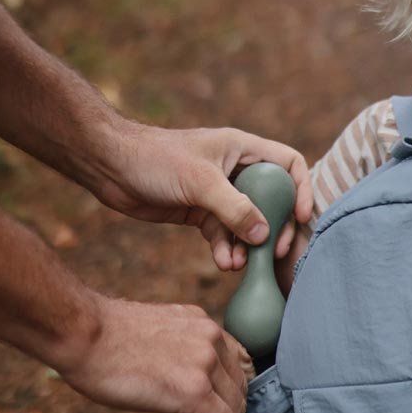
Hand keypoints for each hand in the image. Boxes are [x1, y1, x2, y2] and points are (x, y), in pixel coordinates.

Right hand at [55, 294, 248, 412]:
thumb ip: (174, 349)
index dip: (231, 392)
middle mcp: (210, 338)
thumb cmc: (100, 337)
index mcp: (200, 324)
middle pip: (239, 386)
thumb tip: (173, 374)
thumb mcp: (152, 334)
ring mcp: (205, 362)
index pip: (235, 362)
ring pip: (235, 408)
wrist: (83, 333)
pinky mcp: (194, 390)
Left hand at [92, 120, 312, 262]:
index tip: (300, 216)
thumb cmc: (156, 160)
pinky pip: (223, 233)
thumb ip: (234, 209)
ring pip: (246, 221)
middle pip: (272, 199)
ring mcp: (218, 191)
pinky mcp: (199, 211)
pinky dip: (225, 249)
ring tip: (240, 263)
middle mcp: (235, 169)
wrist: (110, 165)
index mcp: (243, 149)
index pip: (288, 163)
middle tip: (272, 250)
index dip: (300, 188)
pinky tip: (223, 263)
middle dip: (275, 227)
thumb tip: (262, 236)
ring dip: (246, 244)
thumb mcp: (200, 182)